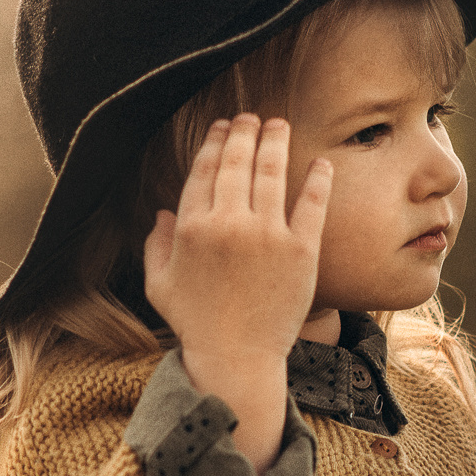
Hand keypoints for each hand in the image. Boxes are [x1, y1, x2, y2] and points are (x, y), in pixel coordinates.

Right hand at [143, 114, 333, 471]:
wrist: (237, 357)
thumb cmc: (195, 323)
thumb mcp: (160, 285)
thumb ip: (156, 245)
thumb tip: (163, 213)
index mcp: (192, 228)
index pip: (204, 171)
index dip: (214, 143)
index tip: (222, 128)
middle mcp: (229, 224)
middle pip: (236, 163)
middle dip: (243, 132)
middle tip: (251, 118)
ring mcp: (268, 236)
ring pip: (272, 172)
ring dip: (275, 141)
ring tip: (279, 125)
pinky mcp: (302, 251)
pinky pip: (311, 204)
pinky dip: (317, 179)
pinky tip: (320, 162)